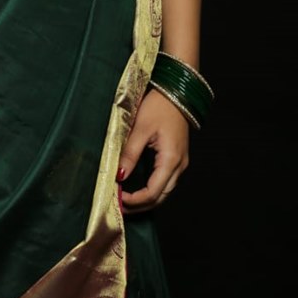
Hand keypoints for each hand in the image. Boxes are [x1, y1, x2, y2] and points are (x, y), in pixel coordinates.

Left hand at [117, 88, 189, 213]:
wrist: (176, 92)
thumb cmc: (159, 106)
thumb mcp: (140, 128)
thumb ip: (130, 153)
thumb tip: (119, 175)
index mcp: (171, 159)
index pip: (153, 193)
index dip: (135, 201)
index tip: (117, 199)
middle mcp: (179, 165)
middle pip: (160, 197)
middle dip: (140, 205)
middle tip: (119, 206)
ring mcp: (181, 163)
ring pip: (164, 191)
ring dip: (146, 199)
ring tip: (125, 200)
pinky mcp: (177, 158)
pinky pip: (165, 181)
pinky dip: (152, 189)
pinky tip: (137, 188)